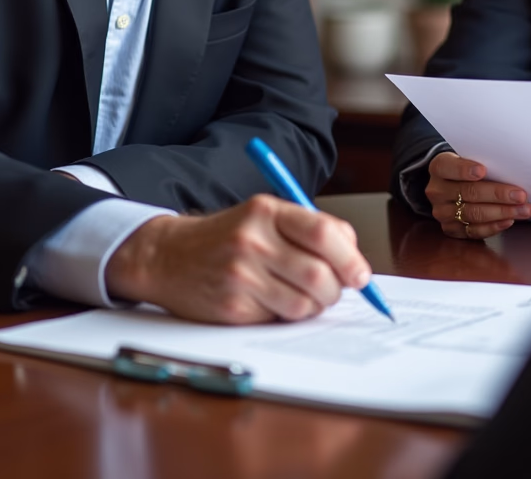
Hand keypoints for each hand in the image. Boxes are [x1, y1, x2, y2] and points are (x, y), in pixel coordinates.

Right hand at [104, 195, 372, 323]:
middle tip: (334, 290)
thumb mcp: (266, 216)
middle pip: (318, 274)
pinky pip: (278, 319)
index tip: (361, 275)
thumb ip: (309, 228)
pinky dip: (286, 315)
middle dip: (336, 290)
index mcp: (266, 211)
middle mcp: (253, 240)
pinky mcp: (231, 308)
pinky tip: (272, 301)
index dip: (350, 258)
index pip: (322, 233)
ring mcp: (240, 276)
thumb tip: (354, 257)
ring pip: (303, 304)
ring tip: (302, 295)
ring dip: (313, 306)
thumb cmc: (229, 236)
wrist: (169, 256)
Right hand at [426, 150, 530, 239]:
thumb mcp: (468, 157)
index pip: (448, 167)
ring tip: (522, 210)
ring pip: (473, 214)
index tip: (483, 170)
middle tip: (520, 195)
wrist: (451, 184)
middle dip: (497, 194)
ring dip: (502, 212)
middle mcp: (437, 191)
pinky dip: (494, 226)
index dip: (465, 169)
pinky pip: (474, 231)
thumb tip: (511, 169)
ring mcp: (442, 212)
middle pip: (468, 193)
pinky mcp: (451, 229)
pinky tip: (508, 220)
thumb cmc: (467, 167)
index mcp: (439, 167)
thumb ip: (482, 161)